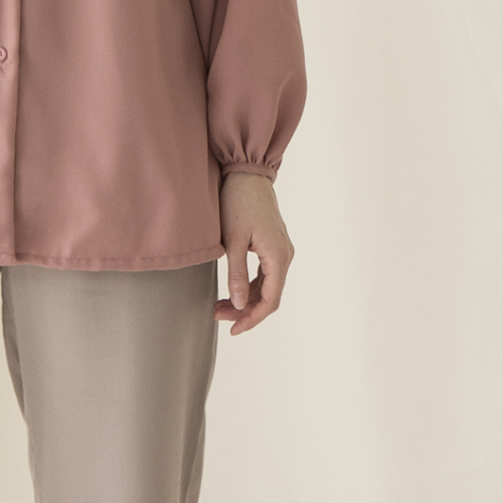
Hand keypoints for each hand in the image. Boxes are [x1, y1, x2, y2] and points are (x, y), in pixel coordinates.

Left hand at [214, 171, 293, 334]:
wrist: (247, 173)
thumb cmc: (238, 201)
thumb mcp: (233, 240)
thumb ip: (236, 274)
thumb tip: (240, 305)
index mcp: (278, 256)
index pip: (270, 300)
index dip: (252, 319)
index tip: (233, 329)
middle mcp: (284, 255)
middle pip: (269, 295)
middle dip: (245, 310)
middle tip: (218, 315)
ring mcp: (280, 250)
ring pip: (267, 286)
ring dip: (246, 298)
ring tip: (220, 305)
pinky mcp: (273, 244)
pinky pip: (265, 274)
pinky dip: (249, 285)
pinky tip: (232, 290)